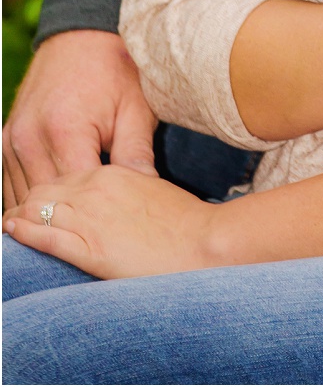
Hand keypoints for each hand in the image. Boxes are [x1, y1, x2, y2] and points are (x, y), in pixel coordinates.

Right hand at [3, 31, 156, 211]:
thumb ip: (137, 154)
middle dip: (74, 219)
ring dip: (50, 213)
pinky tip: (57, 208)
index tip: (121, 225)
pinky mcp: (5, 140)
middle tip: (102, 234)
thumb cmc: (116, 69)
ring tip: (79, 224)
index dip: (100, 215)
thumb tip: (148, 195)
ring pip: (25, 200)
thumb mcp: (137, 108)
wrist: (83, 34)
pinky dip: (33, 198)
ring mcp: (11, 140)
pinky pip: (12, 184)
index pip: (77, 199)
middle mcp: (29, 139)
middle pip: (47, 205)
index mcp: (65, 130)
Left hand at [3, 164, 218, 278]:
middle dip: (26, 201)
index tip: (35, 197)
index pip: (64, 176)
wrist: (205, 241)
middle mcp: (97, 188)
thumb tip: (113, 196)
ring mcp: (92, 217)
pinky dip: (25, 233)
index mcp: (113, 172)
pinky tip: (13, 231)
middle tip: (16, 213)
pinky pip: (47, 236)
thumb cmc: (185, 221)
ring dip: (20, 215)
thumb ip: (127, 189)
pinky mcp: (91, 247)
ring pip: (40, 209)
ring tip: (9, 223)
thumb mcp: (152, 192)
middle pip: (45, 189)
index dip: (45, 189)